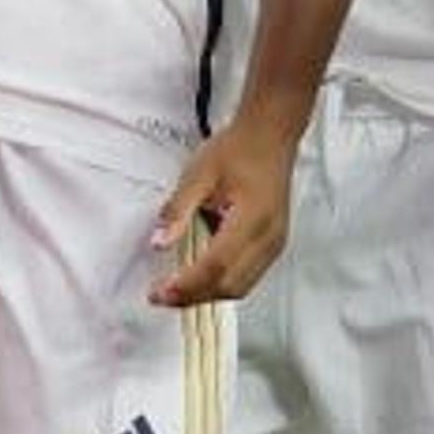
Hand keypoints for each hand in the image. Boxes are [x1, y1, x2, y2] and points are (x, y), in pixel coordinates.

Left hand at [151, 119, 293, 305]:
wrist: (269, 136)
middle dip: (194, 297)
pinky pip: (248, 276)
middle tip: (162, 296)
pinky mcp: (273, 244)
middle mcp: (269, 237)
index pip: (216, 266)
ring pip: (241, 287)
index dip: (186, 285)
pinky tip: (200, 275)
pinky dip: (222, 283)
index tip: (159, 293)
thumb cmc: (239, 148)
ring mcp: (275, 244)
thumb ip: (177, 210)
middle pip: (230, 286)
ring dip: (207, 294)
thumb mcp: (198, 174)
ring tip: (177, 290)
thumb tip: (159, 243)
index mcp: (252, 219)